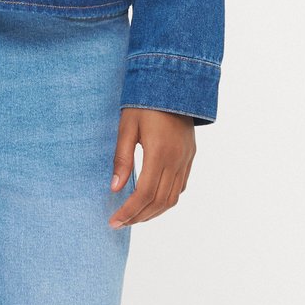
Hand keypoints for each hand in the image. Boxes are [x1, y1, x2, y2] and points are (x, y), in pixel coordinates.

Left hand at [108, 107, 195, 228]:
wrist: (173, 81)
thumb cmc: (144, 101)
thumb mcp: (127, 125)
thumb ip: (122, 157)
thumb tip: (115, 188)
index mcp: (160, 152)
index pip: (144, 193)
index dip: (129, 211)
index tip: (114, 221)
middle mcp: (177, 160)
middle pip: (159, 202)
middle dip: (139, 216)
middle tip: (120, 223)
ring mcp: (186, 159)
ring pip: (172, 198)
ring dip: (153, 212)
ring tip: (134, 216)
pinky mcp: (190, 155)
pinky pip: (180, 186)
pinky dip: (166, 199)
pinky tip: (152, 200)